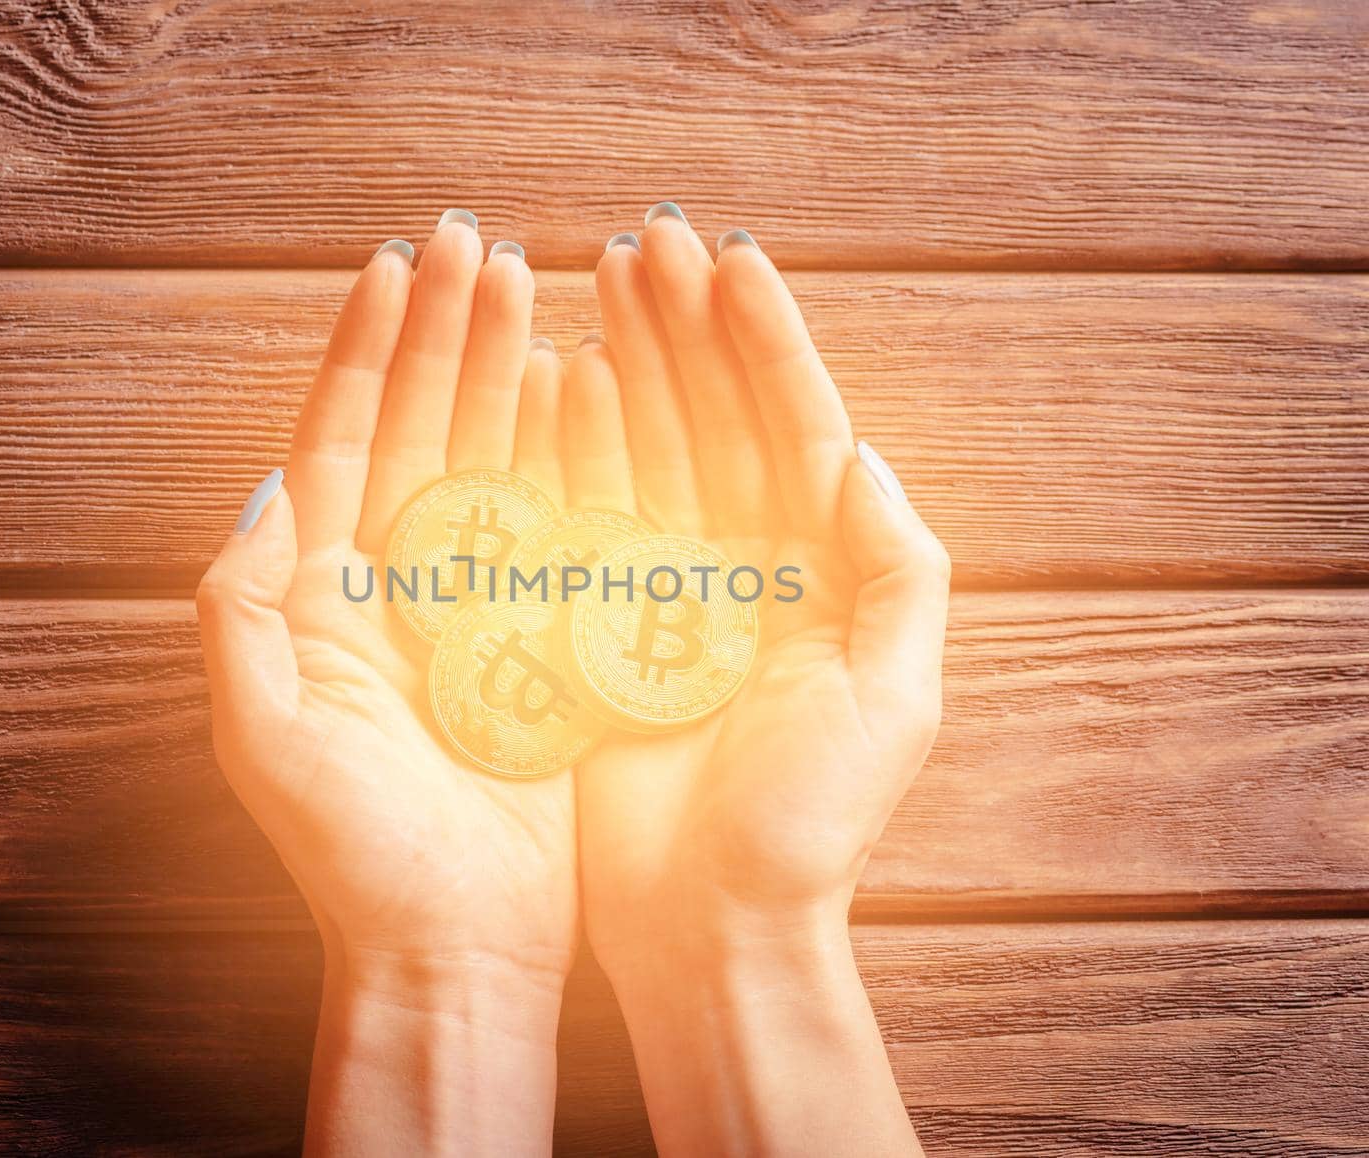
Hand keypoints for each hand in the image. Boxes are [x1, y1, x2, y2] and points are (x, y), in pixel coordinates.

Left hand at [197, 215, 572, 1155]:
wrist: (453, 951)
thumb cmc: (353, 860)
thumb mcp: (265, 738)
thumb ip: (243, 609)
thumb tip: (268, 481)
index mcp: (324, 595)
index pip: (343, 440)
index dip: (367, 350)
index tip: (398, 264)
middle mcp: (394, 588)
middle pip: (420, 430)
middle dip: (446, 335)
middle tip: (484, 243)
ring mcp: (471, 609)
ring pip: (490, 462)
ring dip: (506, 371)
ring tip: (534, 285)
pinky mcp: (539, 643)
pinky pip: (555, 527)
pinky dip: (567, 455)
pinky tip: (583, 390)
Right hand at [568, 208, 949, 1154]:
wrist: (711, 925)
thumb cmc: (808, 826)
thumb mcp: (893, 700)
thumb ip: (897, 572)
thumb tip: (861, 455)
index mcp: (822, 575)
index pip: (796, 430)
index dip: (766, 342)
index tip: (731, 259)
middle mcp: (748, 569)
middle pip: (716, 420)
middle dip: (687, 329)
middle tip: (647, 241)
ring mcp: (668, 594)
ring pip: (649, 452)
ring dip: (630, 363)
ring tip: (601, 281)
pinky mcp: (602, 628)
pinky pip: (588, 518)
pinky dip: (576, 446)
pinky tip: (559, 380)